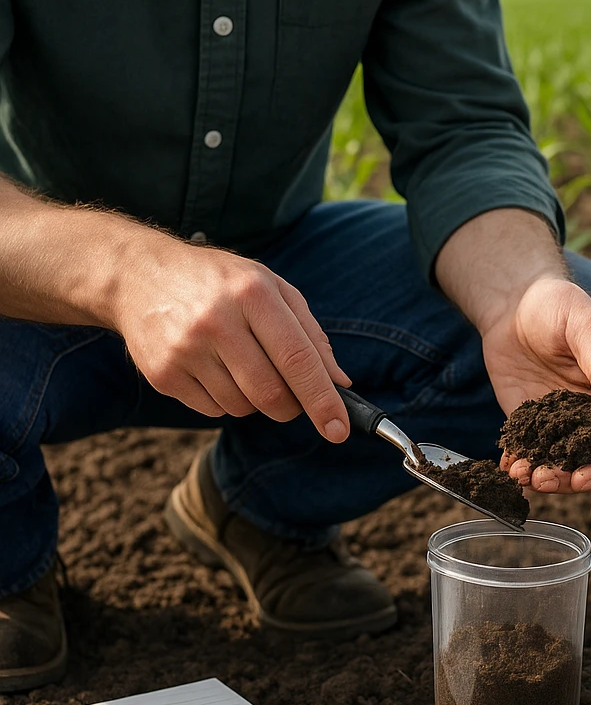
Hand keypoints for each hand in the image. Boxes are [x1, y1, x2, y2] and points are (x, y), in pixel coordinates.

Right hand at [113, 238, 352, 440]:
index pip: (297, 358)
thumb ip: (310, 334)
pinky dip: (225, 400)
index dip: (322, 399)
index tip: (339, 430)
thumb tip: (339, 383)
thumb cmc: (219, 282)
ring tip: (240, 363)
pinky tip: (212, 367)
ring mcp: (185, 349)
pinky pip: (213, 411)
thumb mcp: (270, 287)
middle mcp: (216, 320)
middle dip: (291, 406)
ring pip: (243, 407)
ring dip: (255, 400)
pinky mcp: (163, 374)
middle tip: (290, 395)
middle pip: (271, 394)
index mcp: (252, 293)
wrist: (136, 275)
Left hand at [482, 276, 590, 492]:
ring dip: (543, 476)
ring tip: (520, 473)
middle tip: (540, 480)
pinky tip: (507, 465)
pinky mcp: (535, 423)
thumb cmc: (562, 307)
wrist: (516, 303)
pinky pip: (532, 452)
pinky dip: (521, 464)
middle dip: (568, 479)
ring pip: (561, 464)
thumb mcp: (590, 331)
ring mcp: (565, 423)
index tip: (581, 478)